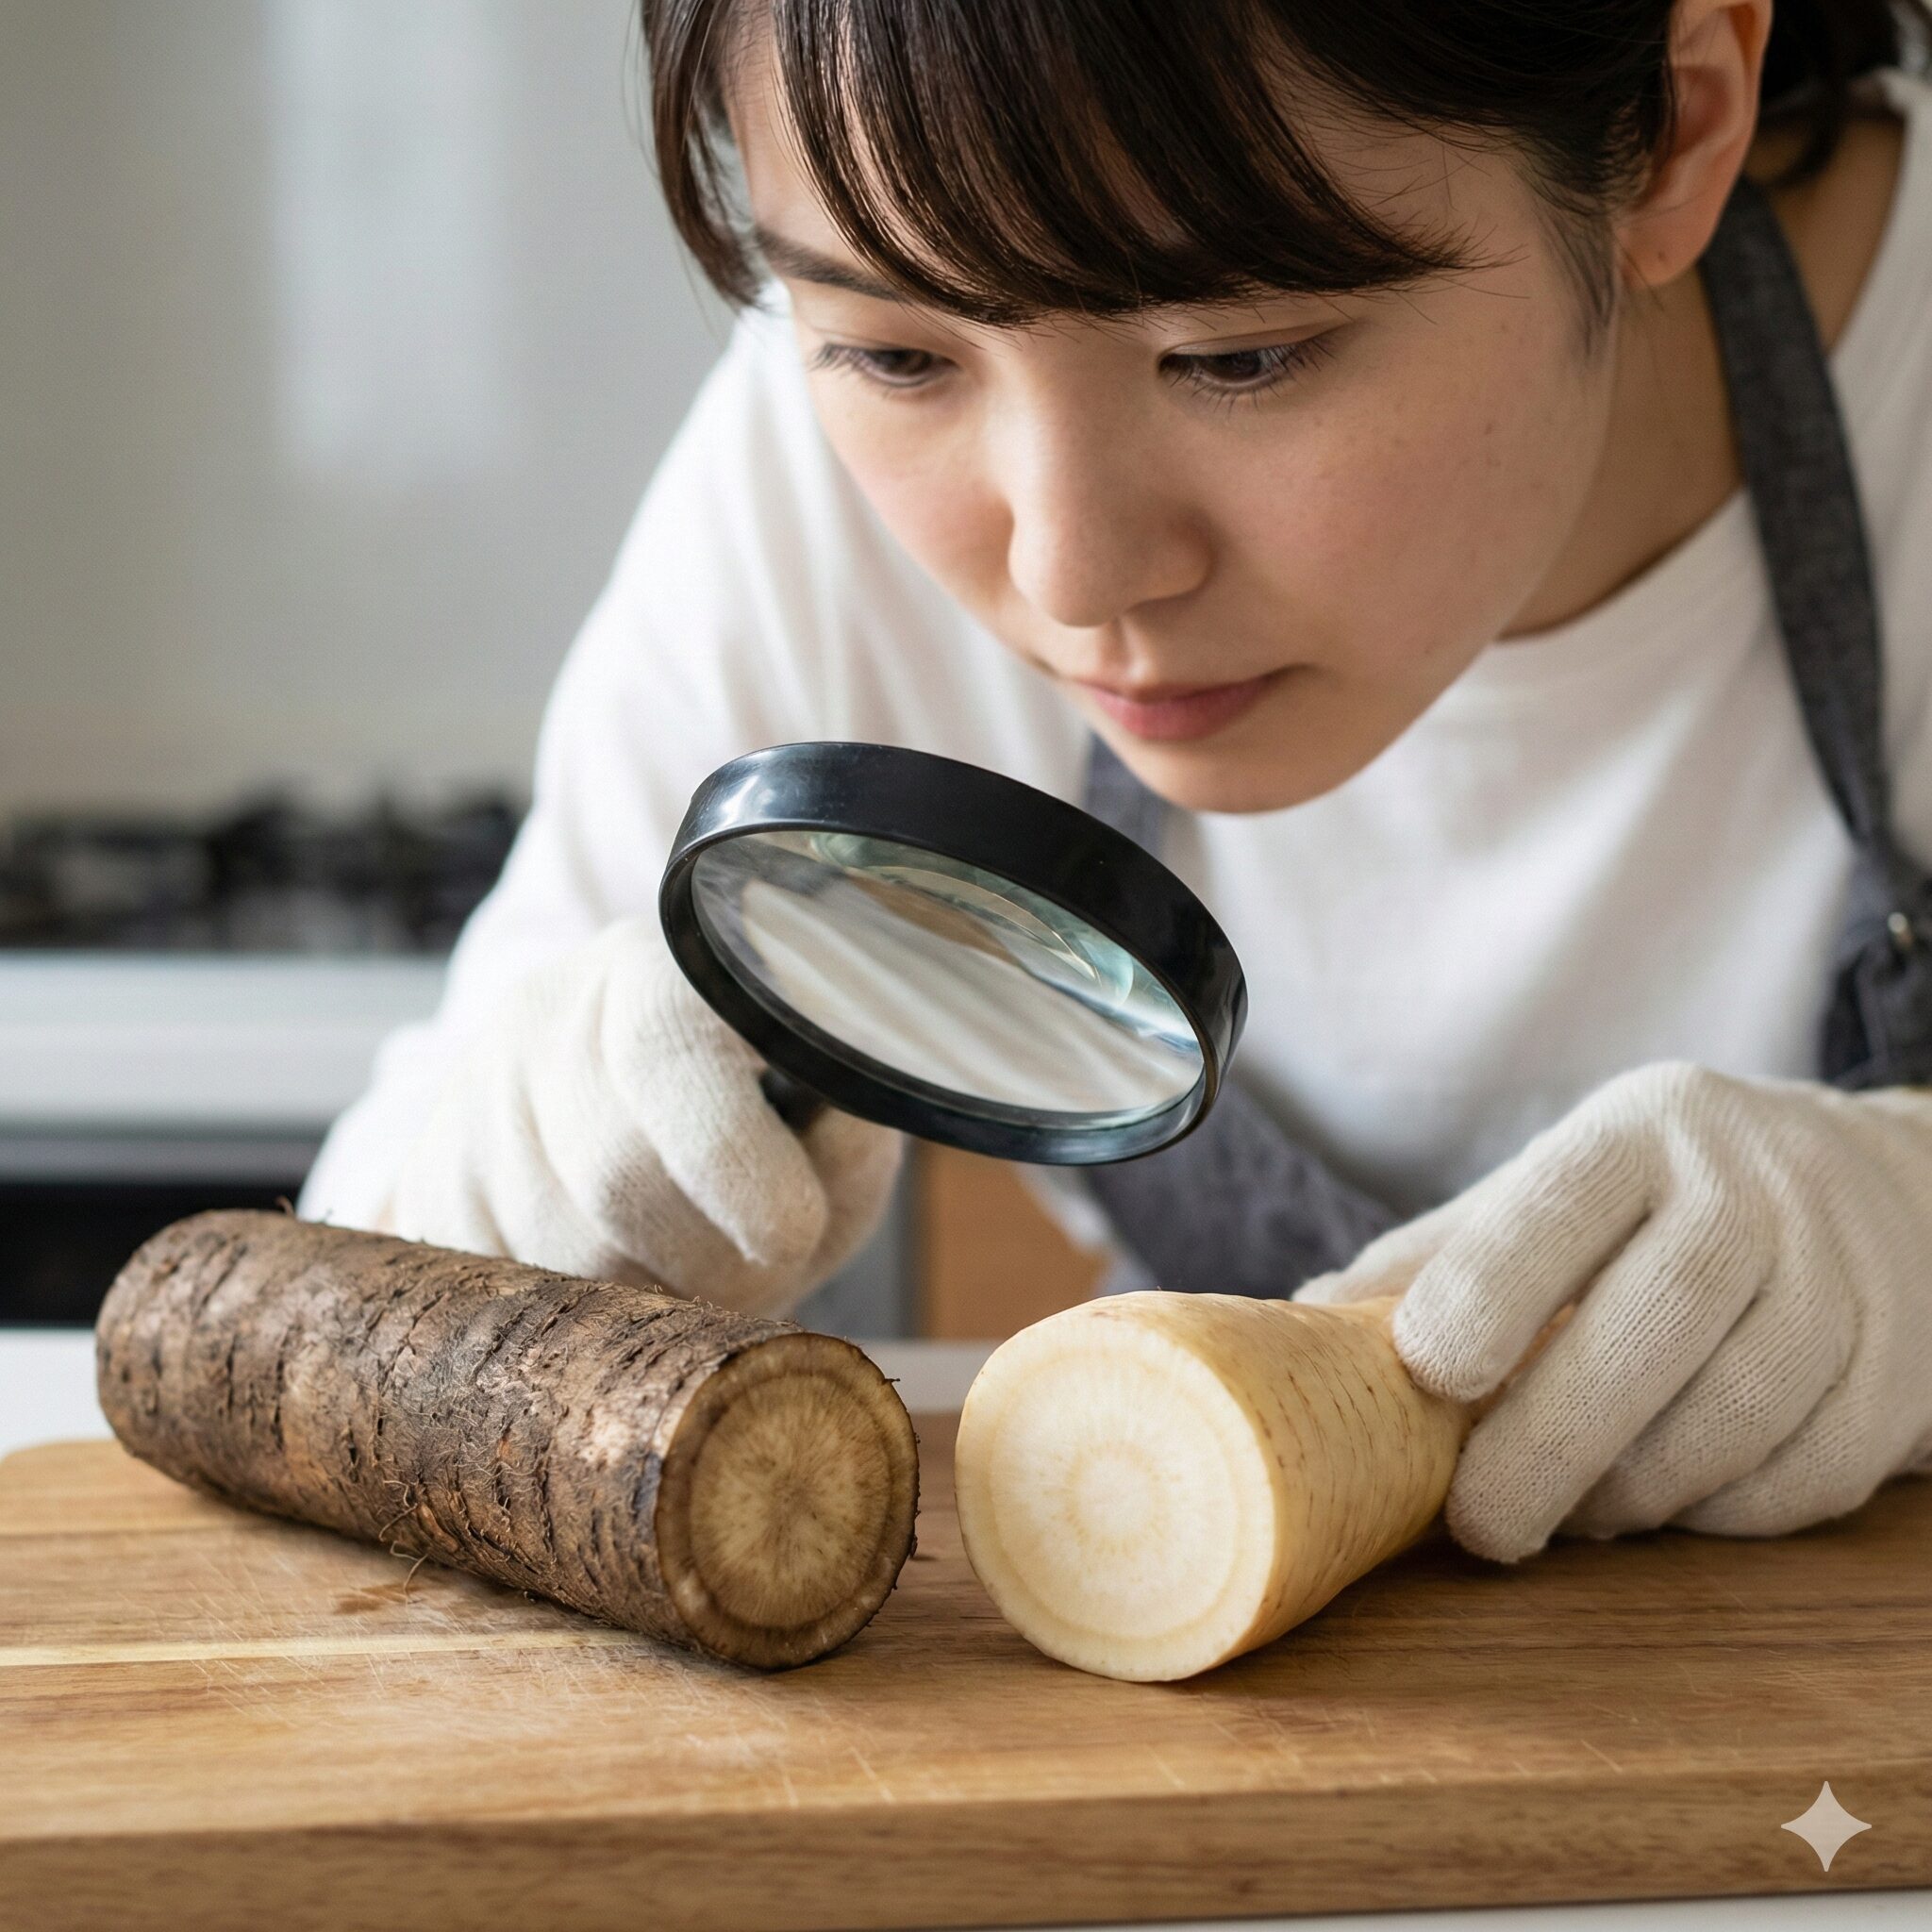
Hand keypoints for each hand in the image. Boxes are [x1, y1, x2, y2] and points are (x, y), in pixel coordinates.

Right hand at [376, 917, 901, 1315]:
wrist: (634, 1102)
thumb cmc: (770, 1120)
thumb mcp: (833, 1113)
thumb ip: (848, 1131)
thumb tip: (845, 1129)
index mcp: (658, 967)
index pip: (664, 1055)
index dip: (733, 1163)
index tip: (792, 1232)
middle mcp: (545, 1012)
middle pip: (610, 1171)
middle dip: (704, 1260)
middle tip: (759, 1276)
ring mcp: (471, 1093)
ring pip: (552, 1244)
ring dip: (642, 1297)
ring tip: (696, 1276)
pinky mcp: (431, 1174)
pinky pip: (492, 1278)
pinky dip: (571, 1311)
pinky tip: (624, 1278)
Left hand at [1295, 1063, 1931, 1561]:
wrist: (1888, 1190)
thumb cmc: (1668, 1203)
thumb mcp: (1556, 1194)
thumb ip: (1439, 1257)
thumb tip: (1295, 1328)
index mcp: (1640, 1131)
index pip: (1556, 1207)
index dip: (1485, 1293)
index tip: (1425, 1376)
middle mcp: (1752, 1187)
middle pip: (1655, 1324)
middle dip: (1553, 1442)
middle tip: (1484, 1524)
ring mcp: (1847, 1274)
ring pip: (1741, 1411)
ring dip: (1640, 1489)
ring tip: (1572, 1516)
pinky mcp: (1905, 1365)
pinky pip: (1811, 1472)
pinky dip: (1727, 1513)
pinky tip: (1670, 1508)